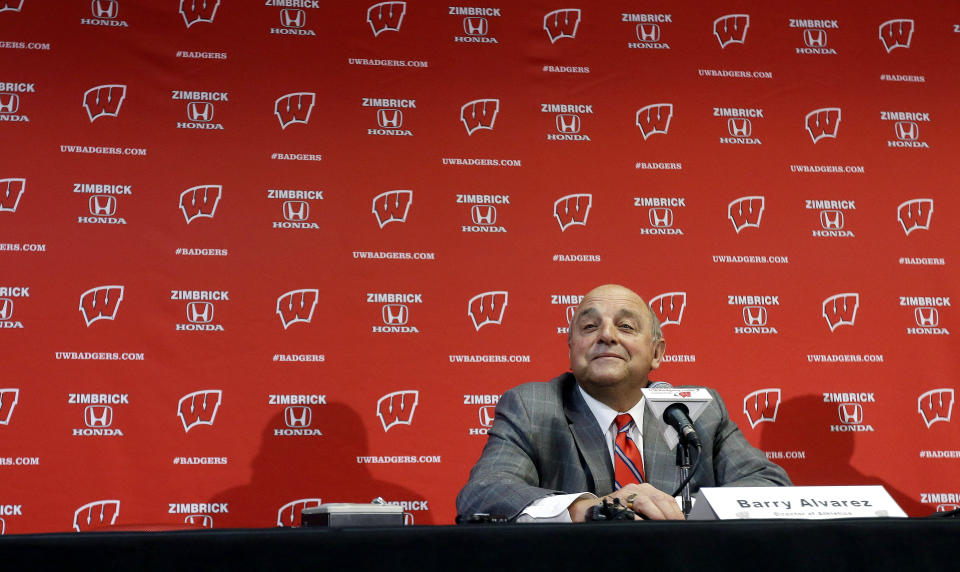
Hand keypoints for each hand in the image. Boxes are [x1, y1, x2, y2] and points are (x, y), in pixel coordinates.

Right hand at [568, 483, 683, 521]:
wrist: (590, 511)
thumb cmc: (615, 512)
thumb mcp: (637, 509)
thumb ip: (652, 512)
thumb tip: (672, 524)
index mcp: (644, 489)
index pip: (666, 498)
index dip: (677, 512)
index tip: (684, 523)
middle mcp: (636, 489)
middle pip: (660, 499)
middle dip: (671, 515)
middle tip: (677, 528)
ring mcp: (625, 494)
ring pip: (646, 502)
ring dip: (658, 516)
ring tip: (665, 527)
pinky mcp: (615, 502)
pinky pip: (630, 513)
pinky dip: (640, 521)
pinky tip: (645, 528)